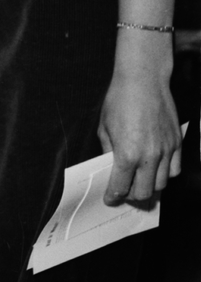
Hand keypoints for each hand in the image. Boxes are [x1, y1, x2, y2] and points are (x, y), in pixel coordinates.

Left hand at [98, 33, 181, 204]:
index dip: (113, 196)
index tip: (110, 199)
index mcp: (127, 154)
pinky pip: (175, 170)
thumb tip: (110, 167)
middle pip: (144, 192)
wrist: (143, 81)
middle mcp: (149, 156)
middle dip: (132, 196)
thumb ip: (108, 151)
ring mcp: (166, 151)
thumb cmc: (119, 101)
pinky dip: (165, 175)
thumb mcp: (104, 127)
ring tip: (140, 183)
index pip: (121, 186)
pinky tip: (156, 170)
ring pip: (162, 185)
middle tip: (125, 193)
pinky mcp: (177, 144)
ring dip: (150, 187)